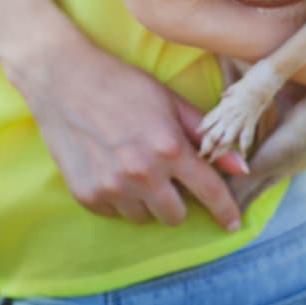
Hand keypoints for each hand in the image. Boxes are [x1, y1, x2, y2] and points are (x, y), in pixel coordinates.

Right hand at [13, 31, 248, 229]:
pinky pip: (116, 213)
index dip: (225, 209)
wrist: (65, 80)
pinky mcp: (87, 196)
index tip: (232, 223)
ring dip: (148, 201)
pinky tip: (114, 170)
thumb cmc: (124, 85)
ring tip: (137, 169)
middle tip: (169, 177)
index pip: (208, 191)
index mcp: (169, 149)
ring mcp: (112, 188)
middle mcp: (142, 174)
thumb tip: (240, 167)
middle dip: (179, 200)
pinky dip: (121, 199)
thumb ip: (206, 135)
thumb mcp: (171, 102)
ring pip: (145, 217)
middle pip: (175, 215)